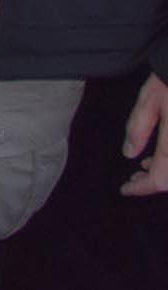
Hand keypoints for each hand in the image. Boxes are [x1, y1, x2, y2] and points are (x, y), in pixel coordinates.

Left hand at [125, 74, 167, 196]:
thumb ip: (138, 129)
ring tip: (144, 167)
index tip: (125, 189)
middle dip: (153, 183)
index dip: (142, 189)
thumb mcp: (149, 100)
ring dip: (164, 173)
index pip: (161, 180)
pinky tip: (161, 156)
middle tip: (133, 180)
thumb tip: (129, 154)